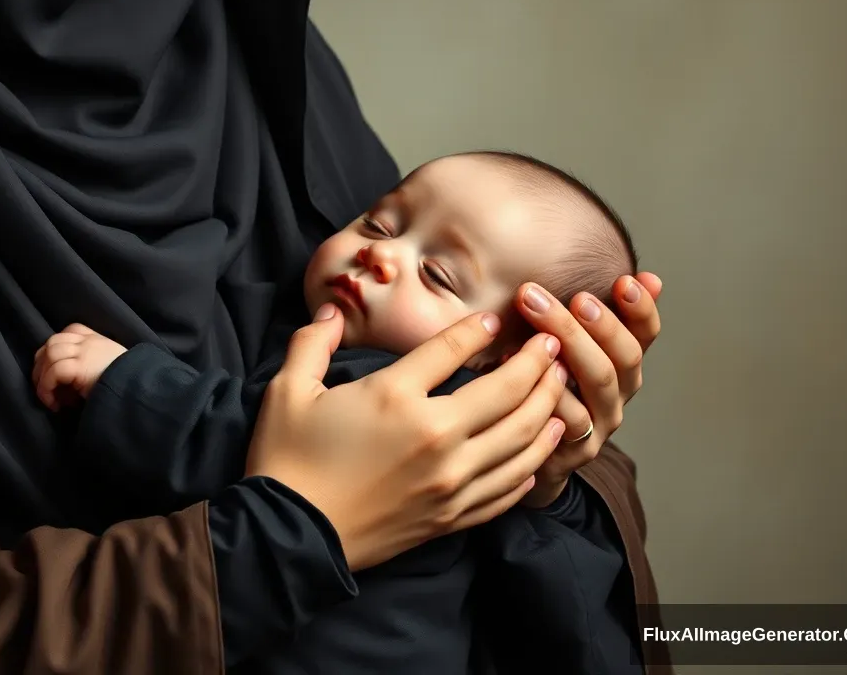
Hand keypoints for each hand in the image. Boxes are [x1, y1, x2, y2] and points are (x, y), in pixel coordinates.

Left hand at [31, 324, 127, 410]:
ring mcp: (85, 351)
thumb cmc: (129, 387)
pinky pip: (54, 371)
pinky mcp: (80, 366)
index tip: (53, 370)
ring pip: (50, 354)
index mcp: (98, 340)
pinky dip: (47, 388)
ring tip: (49, 397)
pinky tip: (54, 404)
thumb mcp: (113, 369)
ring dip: (42, 378)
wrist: (141, 391)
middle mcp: (89, 342)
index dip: (55, 349)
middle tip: (44, 387)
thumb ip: (95, 366)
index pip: (70, 332)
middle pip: (53, 341)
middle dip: (42, 364)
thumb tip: (72, 385)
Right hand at [245, 304, 568, 571]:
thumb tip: (330, 310)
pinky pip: (508, 489)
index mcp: (395, 397)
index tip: (496, 319)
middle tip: (553, 344)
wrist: (288, 536)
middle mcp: (436, 437)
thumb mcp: (287, 390)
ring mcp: (450, 480)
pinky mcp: (451, 516)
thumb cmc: (285, 460)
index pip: (454, 348)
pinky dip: (532, 466)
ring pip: (522, 441)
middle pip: (508, 392)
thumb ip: (311, 343)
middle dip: (538, 363)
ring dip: (547, 410)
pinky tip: (539, 451)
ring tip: (561, 389)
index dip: (480, 329)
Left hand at [513, 272, 663, 506]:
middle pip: (623, 357)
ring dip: (572, 345)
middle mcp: (618, 395)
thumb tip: (644, 276)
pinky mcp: (575, 450)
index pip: (646, 335)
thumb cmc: (547, 385)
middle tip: (577, 297)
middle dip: (602, 323)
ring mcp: (600, 424)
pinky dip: (550, 388)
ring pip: (599, 382)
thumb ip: (595, 312)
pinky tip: (522, 363)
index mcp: (623, 366)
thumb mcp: (569, 345)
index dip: (641, 309)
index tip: (625, 280)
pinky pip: (569, 417)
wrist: (526, 453)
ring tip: (540, 317)